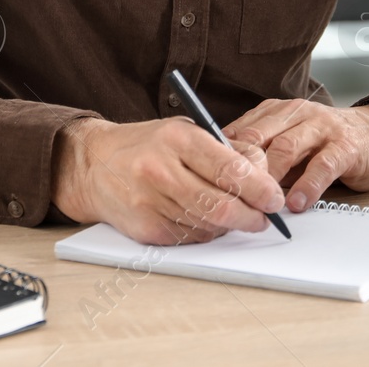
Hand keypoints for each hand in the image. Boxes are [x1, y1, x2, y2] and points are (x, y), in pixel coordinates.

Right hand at [51, 117, 286, 245]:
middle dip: (252, 216)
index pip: (229, 168)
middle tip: (264, 217)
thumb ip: (224, 149)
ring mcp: (150, 202)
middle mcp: (161, 169)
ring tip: (235, 214)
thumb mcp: (185, 130)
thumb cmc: (146, 145)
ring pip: (208, 226)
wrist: (93, 165)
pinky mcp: (145, 229)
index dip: (259, 188)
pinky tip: (204, 219)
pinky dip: (206, 232)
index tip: (275, 198)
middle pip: (221, 205)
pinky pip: (190, 238)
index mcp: (177, 138)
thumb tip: (263, 173)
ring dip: (230, 226)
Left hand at [221, 99, 368, 211]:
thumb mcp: (287, 142)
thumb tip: (221, 182)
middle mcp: (296, 113)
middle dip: (242, 168)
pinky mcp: (345, 145)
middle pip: (258, 138)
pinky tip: (298, 204)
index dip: (222, 159)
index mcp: (275, 112)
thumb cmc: (325, 143)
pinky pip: (322, 166)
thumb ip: (261, 156)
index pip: (240, 132)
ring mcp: (321, 126)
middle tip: (229, 196)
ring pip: (287, 149)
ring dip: (271, 178)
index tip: (208, 183)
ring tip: (261, 204)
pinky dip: (308, 186)